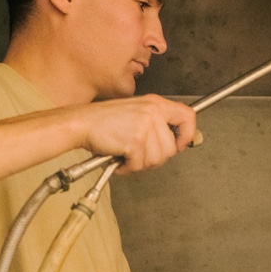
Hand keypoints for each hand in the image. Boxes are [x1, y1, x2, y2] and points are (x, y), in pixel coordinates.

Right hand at [81, 94, 197, 171]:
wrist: (81, 123)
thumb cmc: (104, 121)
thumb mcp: (136, 111)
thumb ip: (156, 123)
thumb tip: (173, 143)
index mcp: (156, 103)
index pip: (188, 116)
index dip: (187, 135)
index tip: (179, 144)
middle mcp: (153, 113)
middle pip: (170, 149)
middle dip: (154, 157)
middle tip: (138, 153)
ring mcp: (145, 126)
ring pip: (156, 160)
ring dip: (140, 163)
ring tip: (127, 154)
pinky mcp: (135, 141)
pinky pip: (139, 165)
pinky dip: (128, 167)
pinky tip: (120, 158)